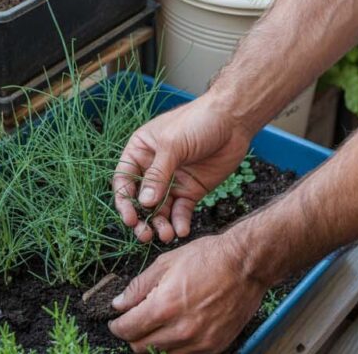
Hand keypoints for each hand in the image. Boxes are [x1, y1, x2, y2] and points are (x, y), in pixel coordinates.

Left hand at [109, 235, 265, 352]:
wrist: (246, 265)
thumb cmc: (208, 258)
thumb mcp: (167, 262)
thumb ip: (139, 286)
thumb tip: (119, 304)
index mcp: (165, 306)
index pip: (127, 330)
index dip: (117, 326)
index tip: (117, 321)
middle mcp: (181, 330)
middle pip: (140, 347)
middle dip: (133, 336)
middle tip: (136, 322)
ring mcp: (199, 342)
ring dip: (153, 343)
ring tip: (158, 325)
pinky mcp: (214, 347)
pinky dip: (175, 347)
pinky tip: (177, 330)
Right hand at [113, 97, 252, 242]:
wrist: (233, 120)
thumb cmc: (198, 121)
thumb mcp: (173, 145)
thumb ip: (158, 174)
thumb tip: (144, 203)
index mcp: (140, 151)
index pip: (124, 180)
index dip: (125, 201)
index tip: (130, 219)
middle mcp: (153, 169)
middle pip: (140, 200)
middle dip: (142, 219)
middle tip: (146, 235)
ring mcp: (172, 181)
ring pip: (160, 209)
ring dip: (160, 224)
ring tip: (167, 235)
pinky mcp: (191, 190)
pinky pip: (181, 210)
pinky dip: (180, 222)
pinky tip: (181, 230)